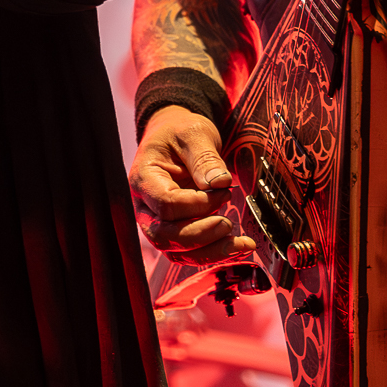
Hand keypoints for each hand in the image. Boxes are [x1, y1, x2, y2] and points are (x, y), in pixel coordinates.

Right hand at [129, 106, 254, 262]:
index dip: (198, 204)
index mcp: (144, 178)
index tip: (223, 192)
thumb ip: (205, 158)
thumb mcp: (194, 134)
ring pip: (176, 252)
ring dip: (210, 252)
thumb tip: (220, 183)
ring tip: (242, 245)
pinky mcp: (174, 231)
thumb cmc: (179, 132)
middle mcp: (145, 206)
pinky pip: (188, 252)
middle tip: (227, 224)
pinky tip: (237, 248)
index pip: (166, 205)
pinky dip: (213, 254)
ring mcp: (157, 221)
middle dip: (200, 236)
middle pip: (164, 236)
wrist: (175, 136)